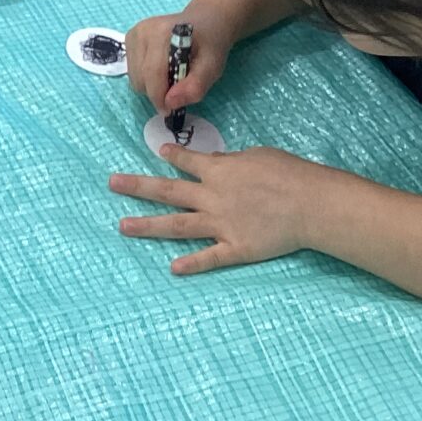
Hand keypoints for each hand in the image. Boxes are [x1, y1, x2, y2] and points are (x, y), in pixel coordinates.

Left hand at [110, 144, 330, 274]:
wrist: (310, 203)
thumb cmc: (288, 173)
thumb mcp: (257, 155)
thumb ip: (231, 161)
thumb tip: (216, 161)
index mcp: (218, 171)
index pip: (186, 161)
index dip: (171, 155)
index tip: (158, 152)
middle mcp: (211, 197)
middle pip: (168, 191)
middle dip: (138, 187)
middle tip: (111, 184)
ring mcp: (221, 224)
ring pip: (177, 225)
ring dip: (149, 225)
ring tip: (122, 226)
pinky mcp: (236, 248)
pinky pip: (210, 257)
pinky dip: (192, 264)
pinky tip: (173, 268)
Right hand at [126, 11, 233, 113]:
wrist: (206, 21)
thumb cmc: (211, 44)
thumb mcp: (213, 67)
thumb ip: (195, 86)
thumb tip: (170, 103)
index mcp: (162, 33)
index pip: (152, 74)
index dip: (159, 98)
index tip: (171, 111)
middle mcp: (142, 31)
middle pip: (140, 78)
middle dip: (157, 93)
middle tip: (177, 90)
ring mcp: (134, 33)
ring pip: (133, 77)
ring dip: (151, 86)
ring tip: (171, 77)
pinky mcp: (129, 38)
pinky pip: (131, 70)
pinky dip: (145, 77)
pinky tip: (161, 68)